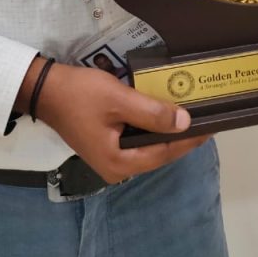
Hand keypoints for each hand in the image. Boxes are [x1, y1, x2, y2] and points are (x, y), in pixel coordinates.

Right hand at [31, 61, 208, 182]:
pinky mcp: (105, 143)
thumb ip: (152, 113)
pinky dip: (151, 126)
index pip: (164, 153)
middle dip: (181, 136)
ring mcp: (109, 156)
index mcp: (119, 163)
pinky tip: (162, 112)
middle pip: (157, 153)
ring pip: (147, 146)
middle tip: (205, 118)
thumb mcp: (119, 100)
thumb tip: (185, 123)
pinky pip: (136, 138)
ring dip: (166, 130)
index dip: (189, 140)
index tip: (212, 126)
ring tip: (190, 115)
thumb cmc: (80, 95)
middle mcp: (115, 167)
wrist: (45, 89)